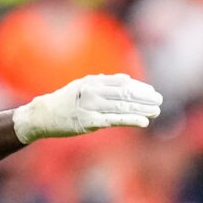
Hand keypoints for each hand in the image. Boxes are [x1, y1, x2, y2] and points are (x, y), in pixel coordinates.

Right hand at [12, 74, 162, 141]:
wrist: (43, 114)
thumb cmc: (65, 101)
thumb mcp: (82, 86)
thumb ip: (103, 82)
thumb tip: (126, 79)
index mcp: (93, 82)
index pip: (122, 84)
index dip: (139, 87)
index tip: (152, 91)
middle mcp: (93, 92)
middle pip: (125, 94)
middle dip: (144, 98)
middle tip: (159, 100)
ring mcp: (92, 107)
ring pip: (122, 107)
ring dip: (142, 109)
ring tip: (156, 111)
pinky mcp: (90, 122)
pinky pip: (115, 120)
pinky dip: (131, 120)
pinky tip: (144, 122)